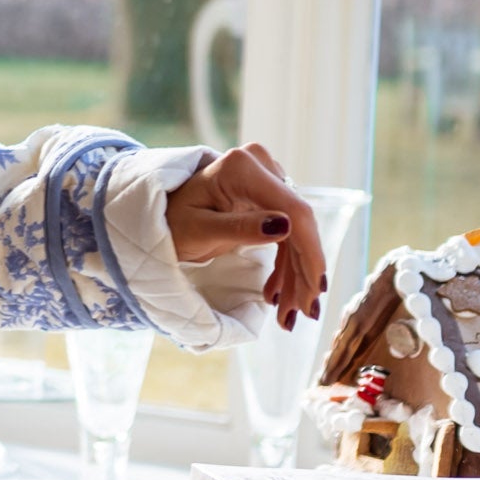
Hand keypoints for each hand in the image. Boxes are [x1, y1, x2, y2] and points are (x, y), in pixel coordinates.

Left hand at [169, 142, 326, 330]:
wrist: (163, 216)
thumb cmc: (173, 222)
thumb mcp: (199, 230)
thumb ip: (240, 228)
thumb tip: (286, 226)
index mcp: (242, 168)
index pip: (292, 209)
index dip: (309, 250)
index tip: (315, 288)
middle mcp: (261, 166)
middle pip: (298, 223)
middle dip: (302, 271)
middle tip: (303, 312)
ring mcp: (267, 179)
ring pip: (296, 233)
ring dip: (295, 275)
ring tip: (287, 313)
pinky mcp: (270, 196)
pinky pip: (288, 234)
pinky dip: (285, 265)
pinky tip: (277, 293)